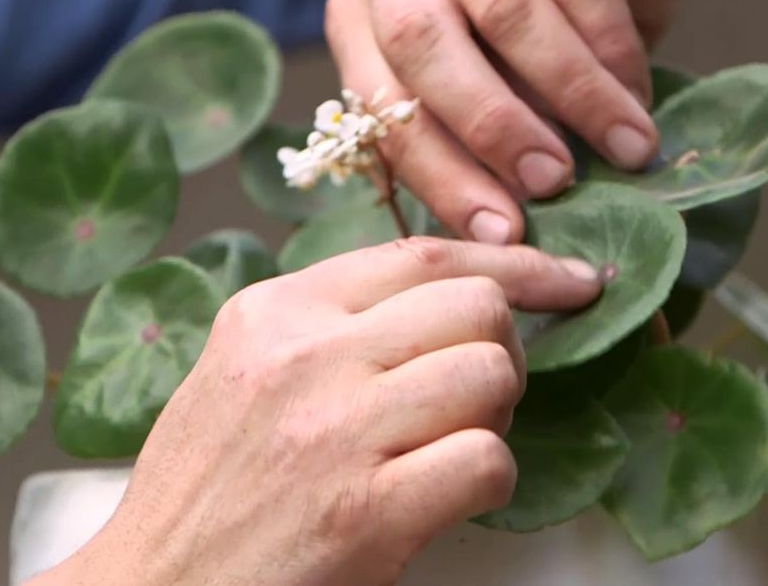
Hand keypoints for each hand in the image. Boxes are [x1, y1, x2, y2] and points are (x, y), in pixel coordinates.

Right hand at [31, 238, 601, 585]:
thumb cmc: (203, 487)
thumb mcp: (241, 369)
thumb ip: (327, 322)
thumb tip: (441, 298)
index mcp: (276, 311)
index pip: (422, 255)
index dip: (511, 261)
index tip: (563, 277)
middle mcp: (307, 356)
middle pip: (475, 305)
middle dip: (502, 347)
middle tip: (477, 392)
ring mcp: (339, 431)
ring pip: (491, 373)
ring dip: (494, 415)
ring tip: (451, 445)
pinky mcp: (369, 512)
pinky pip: (488, 461)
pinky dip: (489, 480)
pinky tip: (449, 496)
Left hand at [326, 0, 699, 243]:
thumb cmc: (537, 14)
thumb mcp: (497, 73)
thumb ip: (488, 126)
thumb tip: (514, 218)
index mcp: (364, 9)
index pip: (379, 97)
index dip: (439, 172)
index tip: (501, 232)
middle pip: (422, 44)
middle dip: (490, 128)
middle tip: (554, 185)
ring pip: (503, 6)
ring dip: (569, 90)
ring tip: (622, 150)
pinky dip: (610, 40)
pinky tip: (636, 90)